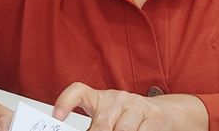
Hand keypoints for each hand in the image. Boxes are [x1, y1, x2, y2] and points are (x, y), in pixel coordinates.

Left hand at [52, 82, 178, 130]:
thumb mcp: (107, 118)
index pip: (78, 92)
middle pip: (101, 124)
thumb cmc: (127, 116)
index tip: (56, 116)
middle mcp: (117, 99)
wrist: (162, 113)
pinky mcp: (152, 117)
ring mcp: (135, 107)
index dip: (65, 102)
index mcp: (100, 98)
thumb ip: (96, 125)